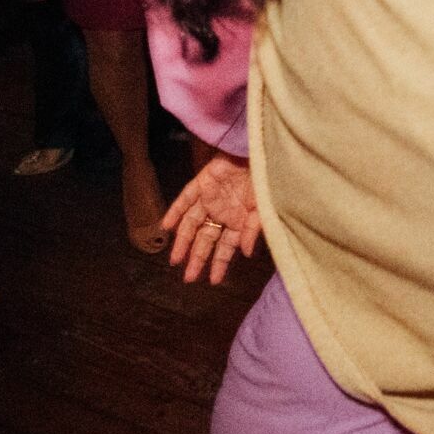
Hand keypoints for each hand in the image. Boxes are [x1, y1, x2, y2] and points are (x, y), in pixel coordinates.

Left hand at [161, 151, 261, 283]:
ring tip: (175, 260)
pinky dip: (175, 212)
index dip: (220, 264)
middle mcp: (222, 212)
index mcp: (238, 220)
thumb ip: (252, 230)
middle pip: (206, 239)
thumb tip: (246, 253)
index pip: (226, 247)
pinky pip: (185, 199)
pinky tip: (167, 226)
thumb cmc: (266, 179)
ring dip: (183, 241)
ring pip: (192, 223)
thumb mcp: (263, 208)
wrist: (260, 152)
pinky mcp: (202, 183)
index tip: (214, 281)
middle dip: (198, 259)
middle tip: (189, 278)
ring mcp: (210, 198)